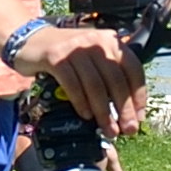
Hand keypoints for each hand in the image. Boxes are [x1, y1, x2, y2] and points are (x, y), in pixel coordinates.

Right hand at [17, 19, 140, 127]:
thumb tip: (129, 110)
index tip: (138, 117)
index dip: (138, 96)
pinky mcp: (56, 57)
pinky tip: (86, 116)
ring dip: (104, 112)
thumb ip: (110, 76)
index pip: (133, 70)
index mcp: (110, 42)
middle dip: (124, 109)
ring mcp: (75, 48)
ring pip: (96, 85)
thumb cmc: (67, 55)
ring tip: (108, 129)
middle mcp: (95, 42)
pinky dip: (81, 103)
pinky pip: (73, 85)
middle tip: (128, 130)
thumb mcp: (93, 58)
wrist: (31, 40)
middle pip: (116, 80)